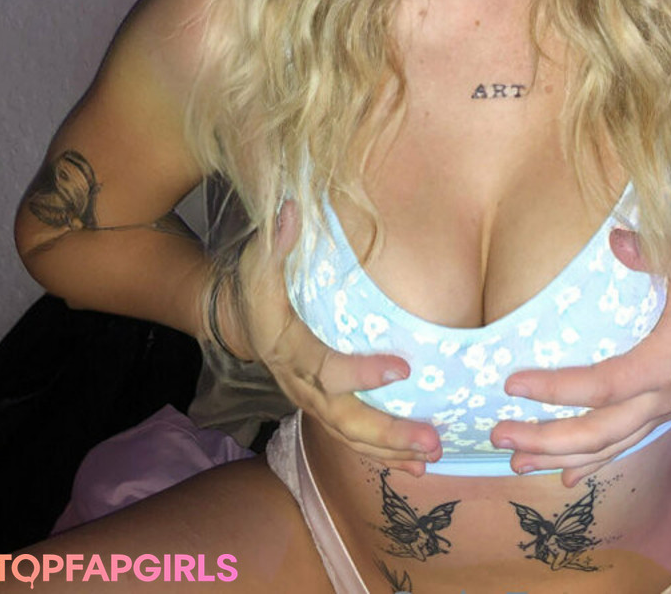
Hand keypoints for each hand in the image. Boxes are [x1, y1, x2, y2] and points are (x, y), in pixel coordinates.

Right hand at [231, 201, 441, 476]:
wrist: (240, 315)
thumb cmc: (257, 283)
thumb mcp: (259, 259)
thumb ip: (276, 239)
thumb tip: (291, 208)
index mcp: (285, 347)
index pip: (325, 368)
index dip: (361, 373)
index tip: (403, 367)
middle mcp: (298, 382)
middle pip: (342, 417)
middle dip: (386, 432)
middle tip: (430, 438)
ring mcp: (310, 399)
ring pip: (349, 436)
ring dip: (390, 450)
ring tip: (430, 457)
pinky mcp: (323, 406)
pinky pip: (352, 438)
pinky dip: (382, 454)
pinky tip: (415, 463)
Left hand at [490, 229, 670, 485]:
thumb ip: (656, 252)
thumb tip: (616, 240)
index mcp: (665, 364)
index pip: (603, 386)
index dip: (558, 389)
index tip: (513, 383)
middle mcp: (661, 398)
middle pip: (599, 432)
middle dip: (547, 439)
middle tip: (500, 435)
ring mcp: (660, 411)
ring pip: (607, 448)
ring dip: (560, 457)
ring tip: (515, 462)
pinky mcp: (658, 413)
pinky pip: (621, 447)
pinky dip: (590, 465)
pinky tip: (563, 477)